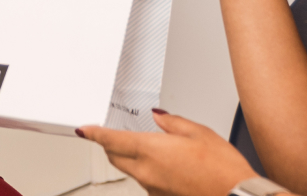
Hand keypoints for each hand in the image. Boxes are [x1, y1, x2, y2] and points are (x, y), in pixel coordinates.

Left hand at [80, 110, 266, 195]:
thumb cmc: (222, 168)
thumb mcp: (199, 132)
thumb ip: (172, 123)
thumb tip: (159, 118)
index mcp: (152, 150)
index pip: (112, 140)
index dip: (94, 133)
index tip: (84, 129)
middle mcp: (147, 172)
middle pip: (115, 157)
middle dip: (111, 145)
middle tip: (114, 134)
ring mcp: (153, 188)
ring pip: (131, 171)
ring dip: (131, 158)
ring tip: (152, 147)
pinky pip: (147, 182)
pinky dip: (148, 171)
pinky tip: (168, 165)